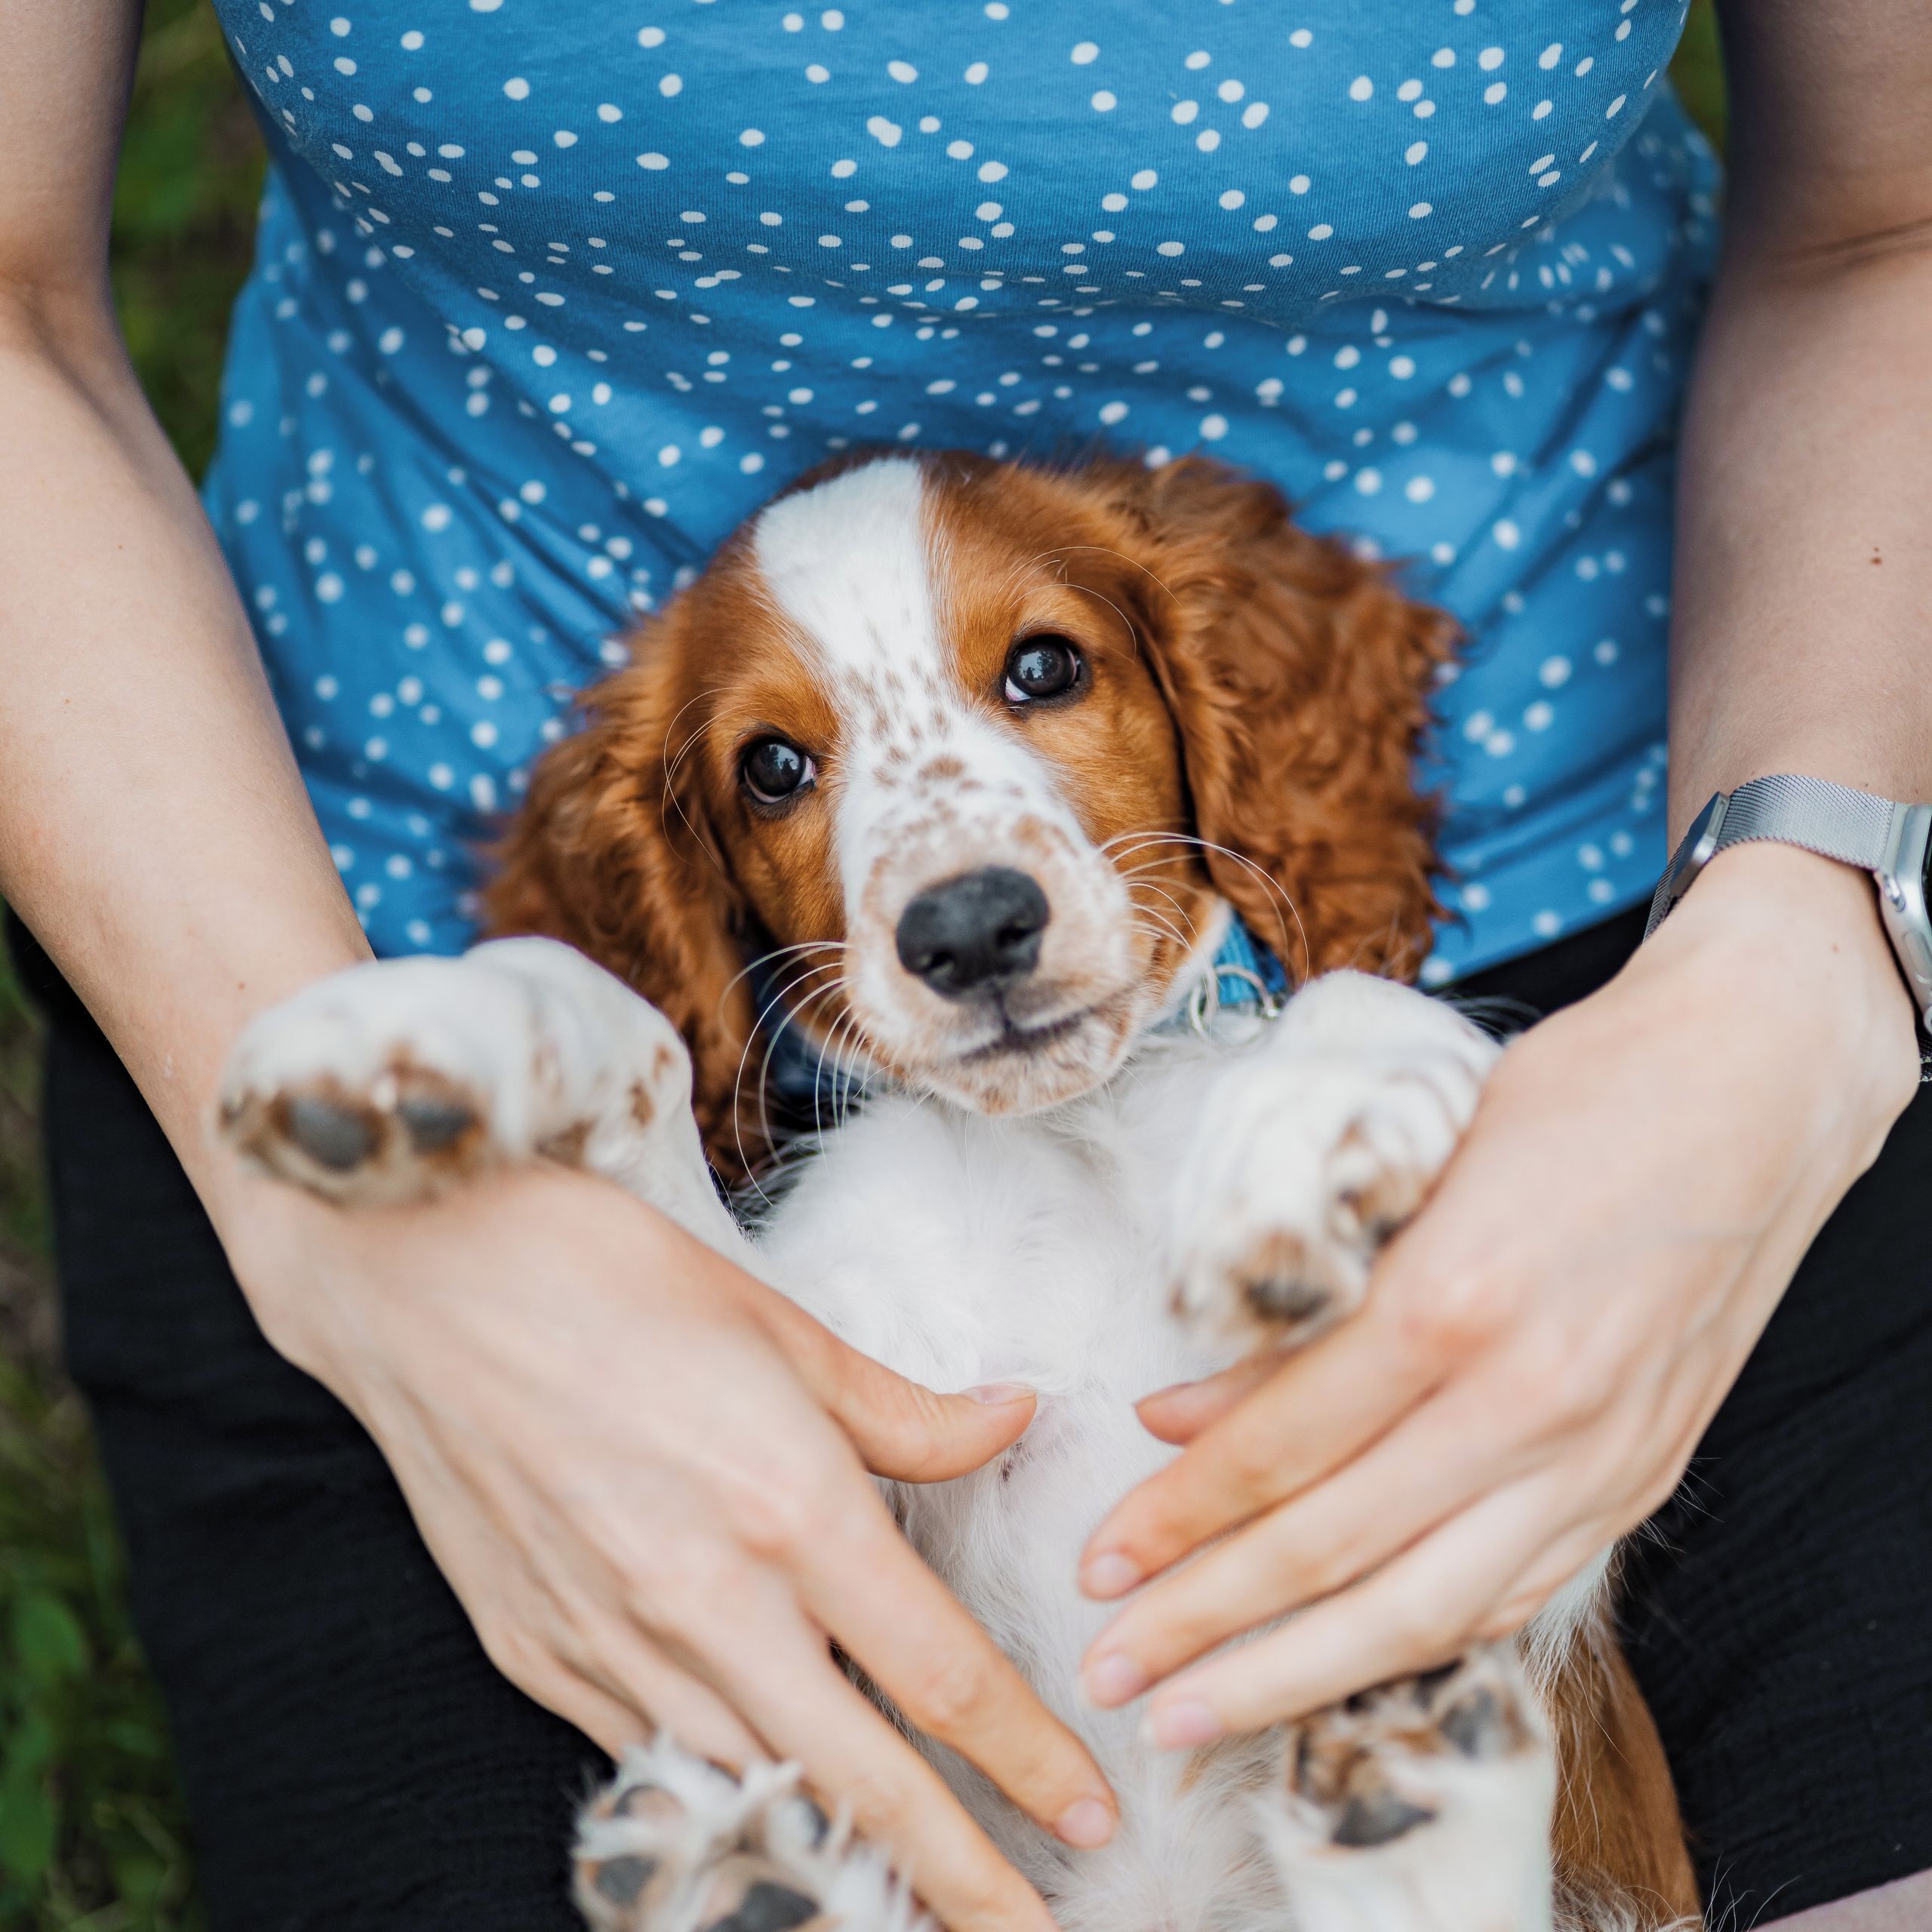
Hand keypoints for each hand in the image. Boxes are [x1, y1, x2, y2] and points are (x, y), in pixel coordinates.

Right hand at [216, 1161, 1116, 1931]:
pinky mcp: (538, 1659)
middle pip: (862, 1782)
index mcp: (787, 1506)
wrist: (417, 1278)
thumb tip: (1012, 1422)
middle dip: (961, 1880)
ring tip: (911, 1900)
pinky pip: (654, 1765)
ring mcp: (611, 1645)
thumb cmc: (603, 1274)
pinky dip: (725, 1812)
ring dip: (843, 1864)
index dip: (1027, 1758)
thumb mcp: (779, 1323)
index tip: (1087, 1810)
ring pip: (755, 1797)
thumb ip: (905, 1411)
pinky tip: (768, 1826)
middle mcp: (706, 1601)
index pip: (939, 1674)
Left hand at [1076, 843, 1918, 1748]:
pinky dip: (1411, 1642)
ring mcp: (1596, 1457)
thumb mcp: (1402, 1177)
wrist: (1750, 1089)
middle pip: (1334, 1553)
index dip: (1176, 1518)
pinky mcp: (1639, 1482)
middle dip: (1206, 1624)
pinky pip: (1510, 1597)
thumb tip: (1175, 1420)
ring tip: (1194, 1711)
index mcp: (1451, 1300)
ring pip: (1422, 1610)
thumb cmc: (1565, 1100)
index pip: (1281, 1450)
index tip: (1097, 1564)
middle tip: (1109, 1675)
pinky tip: (1335, 1667)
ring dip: (1294, 1676)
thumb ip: (1297, 1321)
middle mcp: (1528, 1400)